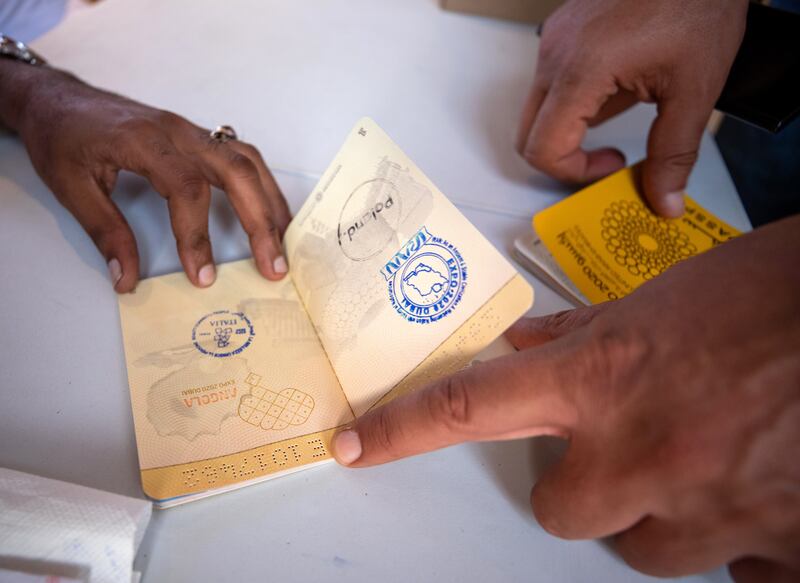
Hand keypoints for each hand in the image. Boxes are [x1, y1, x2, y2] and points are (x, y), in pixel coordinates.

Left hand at [0, 59, 290, 291]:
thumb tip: (128, 279)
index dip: (198, 235)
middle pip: (235, 171)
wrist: (58, 96)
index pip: (187, 188)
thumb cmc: (61, 136)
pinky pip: (242, 156)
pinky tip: (270, 212)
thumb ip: (105, 233)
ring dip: (271, 203)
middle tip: (274, 265)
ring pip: (248, 161)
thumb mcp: (70, 187)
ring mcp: (192, 131)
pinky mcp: (197, 136)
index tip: (203, 275)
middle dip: (260, 221)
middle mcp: (178, 132)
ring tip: (284, 245)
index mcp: (144, 142)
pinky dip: (263, 186)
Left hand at [332, 216, 799, 580]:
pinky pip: (730, 572)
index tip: (352, 446)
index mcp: (602, 378)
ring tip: (703, 460)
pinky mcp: (775, 544)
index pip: (470, 407)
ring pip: (642, 549)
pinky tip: (757, 488)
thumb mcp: (658, 300)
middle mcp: (642, 450)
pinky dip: (733, 540)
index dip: (401, 430)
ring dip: (654, 513)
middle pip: (559, 511)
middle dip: (579, 487)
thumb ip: (586, 334)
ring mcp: (708, 506)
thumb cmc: (762, 290)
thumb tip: (529, 351)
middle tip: (622, 448)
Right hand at [516, 0, 747, 217]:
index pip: (542, 149)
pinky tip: (620, 84)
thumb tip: (664, 201)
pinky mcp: (561, 31)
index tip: (611, 167)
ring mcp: (554, 40)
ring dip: (572, 126)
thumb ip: (674, 152)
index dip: (573, 173)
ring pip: (539, 109)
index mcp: (582, 70)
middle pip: (528, 135)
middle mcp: (555, 54)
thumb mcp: (694, 89)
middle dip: (565, 158)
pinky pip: (552, 81)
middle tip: (606, 158)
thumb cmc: (697, 4)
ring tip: (625, 108)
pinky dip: (576, 99)